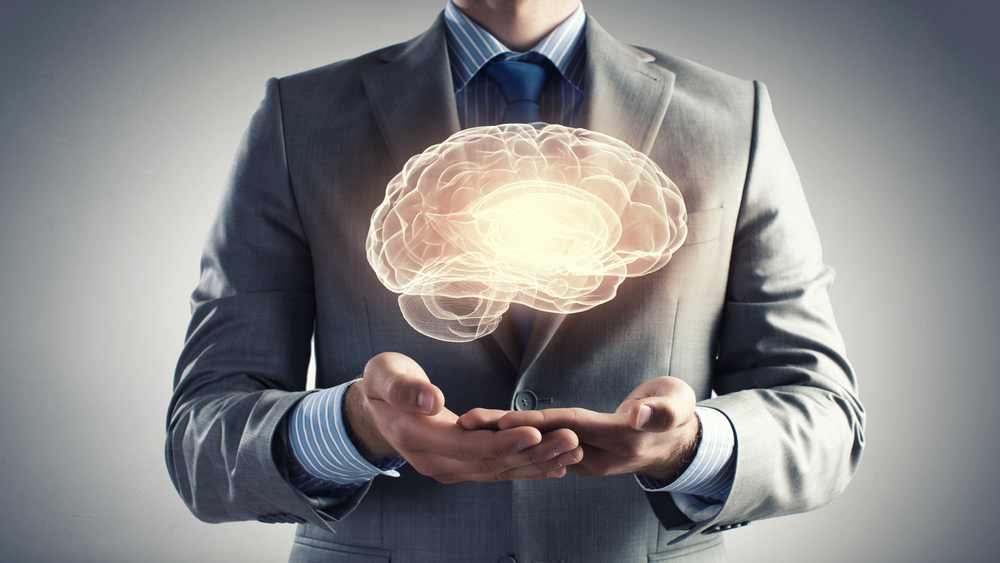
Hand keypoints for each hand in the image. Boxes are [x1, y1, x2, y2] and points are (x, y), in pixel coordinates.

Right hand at [343, 352, 582, 483]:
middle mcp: (436, 462)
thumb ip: (404, 388)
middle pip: (491, 464)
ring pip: (499, 471)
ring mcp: (449, 468)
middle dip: (534, 454)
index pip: (468, 446)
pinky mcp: (461, 465)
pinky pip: (498, 471)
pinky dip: (527, 468)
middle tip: (571, 440)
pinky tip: (557, 466)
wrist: (374, 409)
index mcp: (418, 439)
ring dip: (538, 464)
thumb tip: (431, 400)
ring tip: (573, 451)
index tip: (535, 431)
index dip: (503, 442)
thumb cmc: (383, 384)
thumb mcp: (384, 375)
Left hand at [458, 377, 699, 481]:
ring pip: (540, 444)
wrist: (678, 441)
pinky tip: (492, 431)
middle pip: (545, 438)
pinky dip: (518, 438)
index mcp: (620, 439)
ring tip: (468, 425)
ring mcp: (588, 459)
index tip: (502, 420)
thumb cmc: (677, 412)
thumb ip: (661, 410)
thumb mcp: (677, 404)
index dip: (536, 424)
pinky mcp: (579, 456)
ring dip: (504, 436)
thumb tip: (640, 416)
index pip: (569, 428)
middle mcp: (598, 454)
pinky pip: (544, 446)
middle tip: (466, 422)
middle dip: (504, 430)